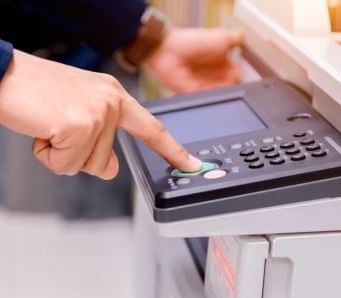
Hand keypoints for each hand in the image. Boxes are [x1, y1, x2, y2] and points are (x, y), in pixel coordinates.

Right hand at [0, 50, 201, 178]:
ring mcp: (98, 113)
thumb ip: (100, 142)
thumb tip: (111, 170)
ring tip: (49, 126)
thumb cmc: (36, 91)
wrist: (3, 74)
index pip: (151, 128)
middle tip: (57, 128)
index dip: (172, 150)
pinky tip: (42, 130)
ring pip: (87, 166)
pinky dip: (48, 156)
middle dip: (77, 156)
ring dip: (61, 155)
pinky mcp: (80, 125)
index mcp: (113, 96)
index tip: (190, 165)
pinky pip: (67, 165)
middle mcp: (111, 102)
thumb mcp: (78, 116)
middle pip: (106, 162)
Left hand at [143, 28, 242, 93]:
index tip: (245, 81)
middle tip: (233, 89)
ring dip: (222, 97)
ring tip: (222, 92)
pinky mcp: (195, 95)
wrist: (167, 51)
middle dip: (233, 91)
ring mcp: (205, 86)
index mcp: (223, 63)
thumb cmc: (191, 42)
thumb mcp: (221, 37)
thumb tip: (248, 40)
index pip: (239, 76)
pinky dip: (210, 101)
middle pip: (231, 89)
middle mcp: (215, 76)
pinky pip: (206, 102)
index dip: (243, 80)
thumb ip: (237, 39)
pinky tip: (212, 96)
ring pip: (220, 97)